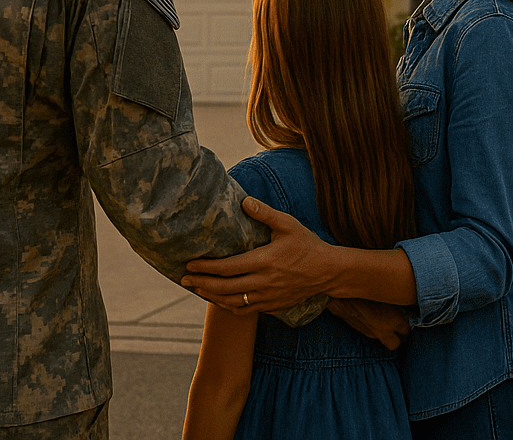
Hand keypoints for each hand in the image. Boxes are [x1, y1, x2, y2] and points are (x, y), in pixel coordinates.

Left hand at [182, 197, 335, 314]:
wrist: (328, 272)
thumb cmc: (307, 245)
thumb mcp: (288, 225)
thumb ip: (265, 213)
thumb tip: (244, 201)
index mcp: (265, 261)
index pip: (228, 267)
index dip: (206, 267)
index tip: (190, 263)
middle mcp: (264, 282)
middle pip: (225, 287)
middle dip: (201, 283)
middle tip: (184, 278)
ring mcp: (267, 297)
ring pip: (232, 302)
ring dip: (211, 296)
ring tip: (196, 289)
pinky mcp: (272, 306)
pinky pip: (244, 311)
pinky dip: (227, 307)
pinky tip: (218, 300)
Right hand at [328, 299, 410, 350]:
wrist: (340, 292)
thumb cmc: (366, 286)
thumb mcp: (386, 291)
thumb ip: (397, 299)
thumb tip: (404, 298)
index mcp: (393, 320)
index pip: (406, 330)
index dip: (407, 324)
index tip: (407, 317)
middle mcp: (382, 330)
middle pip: (395, 344)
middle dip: (398, 337)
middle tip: (398, 326)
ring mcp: (368, 332)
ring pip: (381, 339)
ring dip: (384, 332)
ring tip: (384, 318)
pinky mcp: (357, 329)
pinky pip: (370, 332)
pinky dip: (373, 327)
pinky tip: (371, 315)